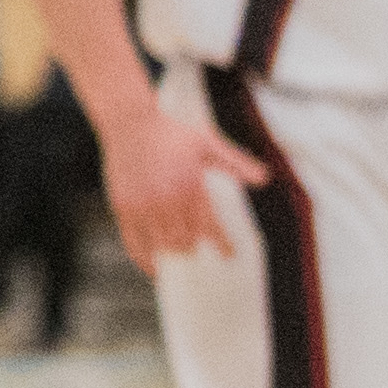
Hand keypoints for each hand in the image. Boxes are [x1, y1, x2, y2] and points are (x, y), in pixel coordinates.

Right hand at [103, 98, 271, 261]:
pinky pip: (133, 243)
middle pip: (186, 241)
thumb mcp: (205, 142)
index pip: (211, 228)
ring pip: (163, 245)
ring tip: (180, 257)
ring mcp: (142, 206)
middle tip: (199, 251)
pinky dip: (144, 259)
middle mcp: (166, 201)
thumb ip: (234, 162)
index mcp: (190, 188)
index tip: (230, 254)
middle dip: (194, 248)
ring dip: (174, 253)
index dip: (223, 244)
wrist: (128, 120)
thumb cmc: (169, 131)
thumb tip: (265, 178)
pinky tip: (154, 267)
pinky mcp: (122, 206)